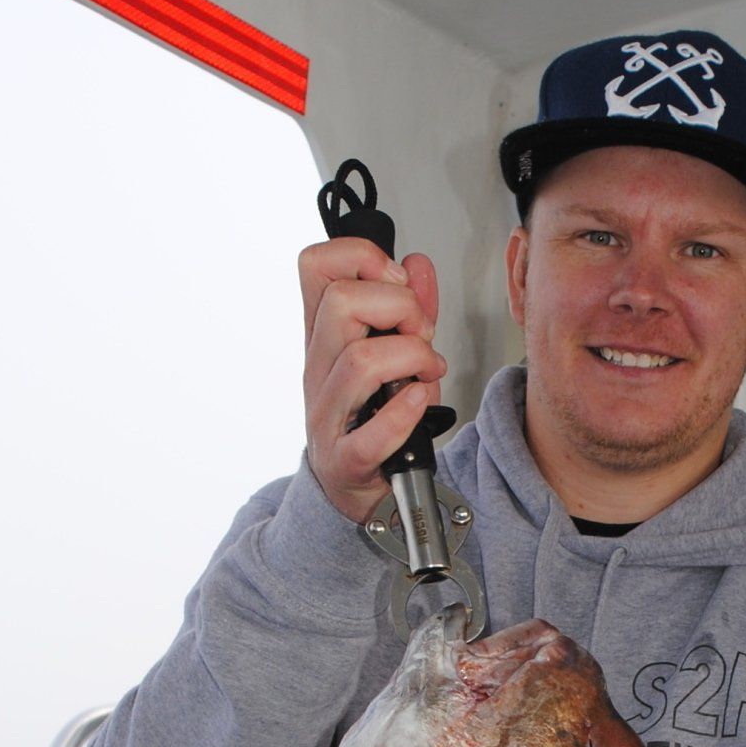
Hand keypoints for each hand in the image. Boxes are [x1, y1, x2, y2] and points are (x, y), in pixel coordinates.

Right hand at [299, 240, 444, 522]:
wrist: (363, 489)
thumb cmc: (376, 418)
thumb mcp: (397, 354)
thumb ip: (410, 308)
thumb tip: (417, 264)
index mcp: (324, 334)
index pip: (316, 265)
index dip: (361, 257)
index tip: (396, 281)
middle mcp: (318, 368)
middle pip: (342, 303)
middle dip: (400, 308)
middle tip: (421, 335)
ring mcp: (326, 414)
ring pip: (360, 361)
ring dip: (414, 359)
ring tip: (429, 372)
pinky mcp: (345, 458)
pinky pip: (370, 433)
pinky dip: (404, 413)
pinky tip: (419, 402)